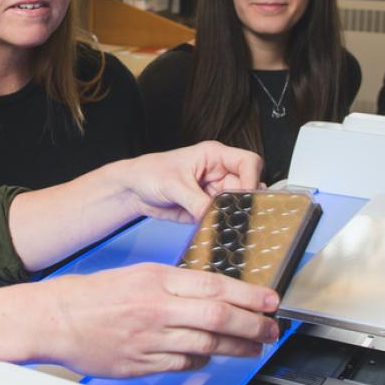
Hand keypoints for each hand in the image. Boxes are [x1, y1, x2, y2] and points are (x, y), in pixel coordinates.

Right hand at [32, 263, 280, 376]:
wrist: (56, 318)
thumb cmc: (94, 295)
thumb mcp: (139, 275)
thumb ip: (175, 284)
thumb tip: (213, 292)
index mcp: (157, 280)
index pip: (215, 285)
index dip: (249, 295)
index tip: (270, 300)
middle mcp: (157, 308)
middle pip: (218, 316)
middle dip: (253, 324)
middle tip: (271, 328)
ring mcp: (150, 338)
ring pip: (206, 344)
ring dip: (236, 346)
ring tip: (253, 346)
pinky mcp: (142, 362)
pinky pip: (183, 363)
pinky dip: (202, 360)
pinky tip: (210, 357)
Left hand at [117, 141, 261, 222]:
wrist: (133, 190)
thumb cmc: (149, 173)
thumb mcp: (173, 185)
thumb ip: (196, 201)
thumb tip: (215, 216)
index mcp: (214, 156)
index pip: (248, 162)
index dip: (251, 179)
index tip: (245, 196)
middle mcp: (218, 174)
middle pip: (246, 187)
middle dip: (241, 202)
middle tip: (232, 214)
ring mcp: (214, 192)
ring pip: (235, 206)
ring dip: (230, 216)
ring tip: (219, 222)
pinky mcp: (207, 209)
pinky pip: (221, 219)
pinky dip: (218, 225)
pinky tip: (210, 228)